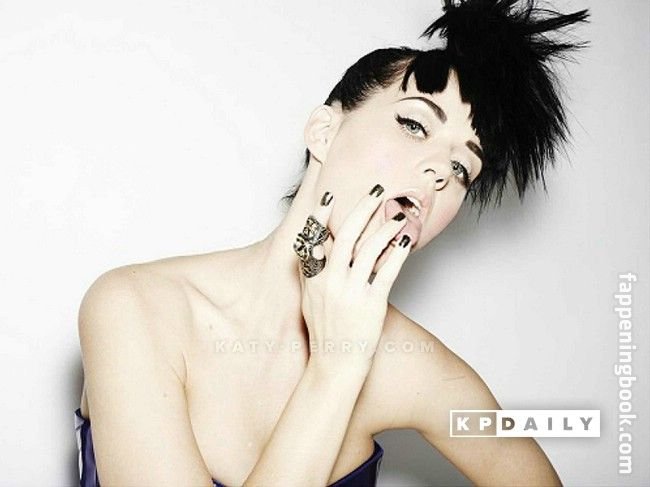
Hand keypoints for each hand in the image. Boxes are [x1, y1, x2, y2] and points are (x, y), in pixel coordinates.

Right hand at [295, 184, 412, 370]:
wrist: (335, 364)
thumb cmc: (325, 332)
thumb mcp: (309, 300)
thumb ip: (312, 273)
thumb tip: (316, 247)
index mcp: (313, 280)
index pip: (316, 239)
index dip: (322, 216)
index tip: (330, 196)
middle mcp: (330, 282)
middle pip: (346, 236)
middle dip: (363, 209)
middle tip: (377, 191)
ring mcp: (351, 293)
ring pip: (370, 249)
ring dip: (386, 227)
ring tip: (399, 215)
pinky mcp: (373, 303)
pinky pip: (388, 271)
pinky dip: (398, 252)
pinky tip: (406, 240)